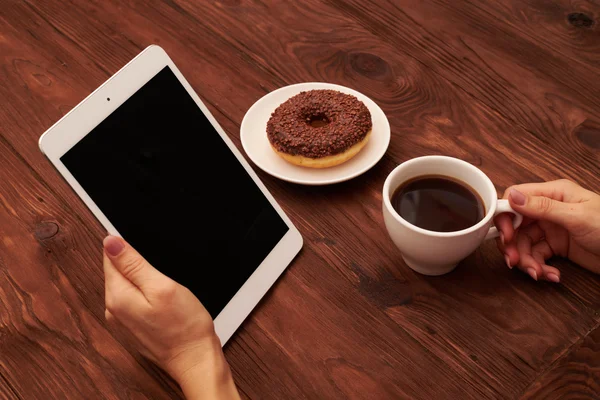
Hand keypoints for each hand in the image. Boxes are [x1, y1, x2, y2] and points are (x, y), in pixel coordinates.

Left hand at [103, 236, 239, 399]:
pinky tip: (163, 301)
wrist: (194, 359)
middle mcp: (113, 310)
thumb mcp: (161, 286)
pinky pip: (134, 300)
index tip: (148, 254)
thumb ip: (133, 264)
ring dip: (143, 280)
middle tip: (162, 273)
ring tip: (165, 287)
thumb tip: (110, 242)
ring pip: (127, 285)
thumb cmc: (184, 326)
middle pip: (117, 271)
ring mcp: (122, 320)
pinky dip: (147, 294)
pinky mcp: (134, 326)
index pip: (110, 258)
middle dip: (137, 264)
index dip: (128, 247)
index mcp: (117, 296)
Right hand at [494, 179, 599, 281]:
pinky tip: (551, 275)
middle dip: (513, 245)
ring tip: (537, 273)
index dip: (505, 216)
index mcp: (553, 193)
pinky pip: (536, 256)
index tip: (506, 234)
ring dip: (526, 261)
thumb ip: (543, 207)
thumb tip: (512, 196)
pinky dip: (539, 268)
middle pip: (515, 225)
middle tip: (514, 260)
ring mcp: (551, 229)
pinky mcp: (556, 247)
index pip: (515, 198)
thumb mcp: (577, 217)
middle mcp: (548, 209)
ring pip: (523, 244)